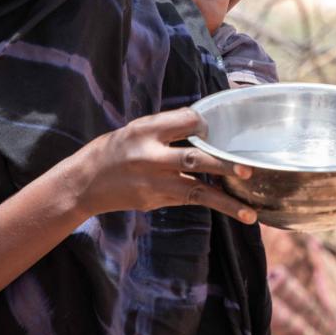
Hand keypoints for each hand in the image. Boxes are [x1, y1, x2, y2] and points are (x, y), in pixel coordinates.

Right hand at [66, 108, 257, 223]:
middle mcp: (151, 156)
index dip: (206, 124)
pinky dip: (211, 202)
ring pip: (196, 190)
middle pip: (193, 157)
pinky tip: (234, 209)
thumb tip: (203, 124)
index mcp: (146, 130)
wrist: (85, 182)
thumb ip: (168, 126)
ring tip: (250, 213)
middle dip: (222, 164)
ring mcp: (154, 183)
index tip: (221, 128)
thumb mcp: (137, 129)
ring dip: (225, 202)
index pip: (186, 121)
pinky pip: (188, 200)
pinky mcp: (155, 201)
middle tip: (248, 170)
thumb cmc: (115, 150)